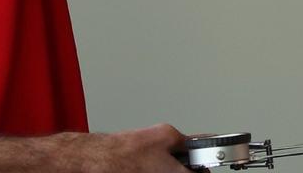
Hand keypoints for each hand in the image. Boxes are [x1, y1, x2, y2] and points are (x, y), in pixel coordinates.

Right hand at [51, 123, 189, 171]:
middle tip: (178, 160)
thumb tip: (192, 141)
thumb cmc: (125, 151)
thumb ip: (184, 140)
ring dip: (169, 170)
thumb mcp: (164, 134)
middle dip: (184, 168)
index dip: (202, 167)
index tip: (201, 163)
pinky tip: (147, 166)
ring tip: (156, 162)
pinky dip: (156, 171)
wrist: (100, 160)